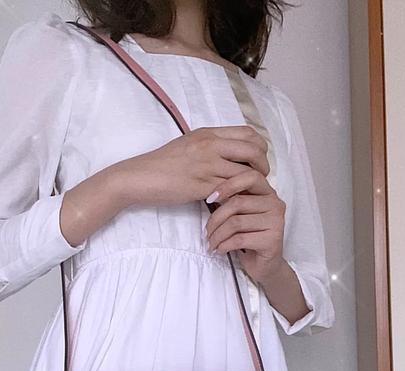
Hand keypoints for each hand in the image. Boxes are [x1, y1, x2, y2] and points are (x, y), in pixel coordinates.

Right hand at [118, 125, 270, 206]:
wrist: (140, 177)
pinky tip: (233, 202)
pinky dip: (236, 196)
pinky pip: (229, 191)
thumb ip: (210, 146)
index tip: (259, 160)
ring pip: (244, 173)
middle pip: (253, 151)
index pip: (248, 134)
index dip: (261, 148)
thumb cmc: (162, 164)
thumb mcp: (188, 144)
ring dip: (251, 185)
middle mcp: (210, 146)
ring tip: (248, 193)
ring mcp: (207, 166)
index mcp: (209, 134)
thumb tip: (229, 154)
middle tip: (260, 178)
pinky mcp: (201, 186)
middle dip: (263, 166)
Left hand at [204, 167, 285, 284]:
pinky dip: (224, 245)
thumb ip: (233, 201)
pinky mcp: (272, 240)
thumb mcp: (241, 215)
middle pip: (237, 202)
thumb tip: (210, 194)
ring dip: (217, 235)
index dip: (228, 185)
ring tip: (211, 243)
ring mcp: (276, 222)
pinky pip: (239, 239)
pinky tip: (219, 250)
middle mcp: (276, 204)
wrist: (265, 265)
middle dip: (215, 219)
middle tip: (206, 232)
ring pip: (236, 222)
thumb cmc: (249, 237)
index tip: (210, 198)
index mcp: (268, 193)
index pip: (250, 177)